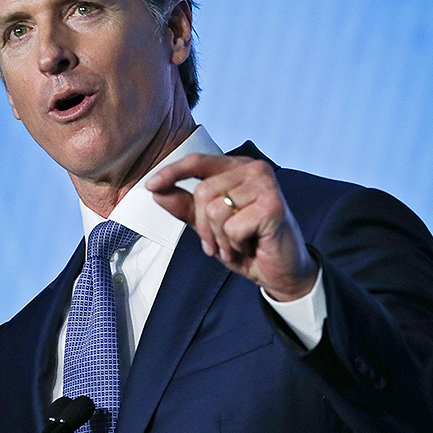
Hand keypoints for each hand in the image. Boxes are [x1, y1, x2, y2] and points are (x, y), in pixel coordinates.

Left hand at [145, 153, 318, 300]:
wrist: (281, 271)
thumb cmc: (248, 244)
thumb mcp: (208, 225)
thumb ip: (184, 206)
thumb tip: (156, 191)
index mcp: (237, 168)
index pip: (197, 162)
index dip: (171, 173)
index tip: (150, 185)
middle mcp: (253, 169)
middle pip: (202, 192)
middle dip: (203, 226)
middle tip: (220, 242)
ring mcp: (265, 185)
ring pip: (214, 210)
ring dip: (220, 238)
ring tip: (237, 244)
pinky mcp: (273, 206)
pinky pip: (231, 226)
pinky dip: (235, 244)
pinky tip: (250, 245)